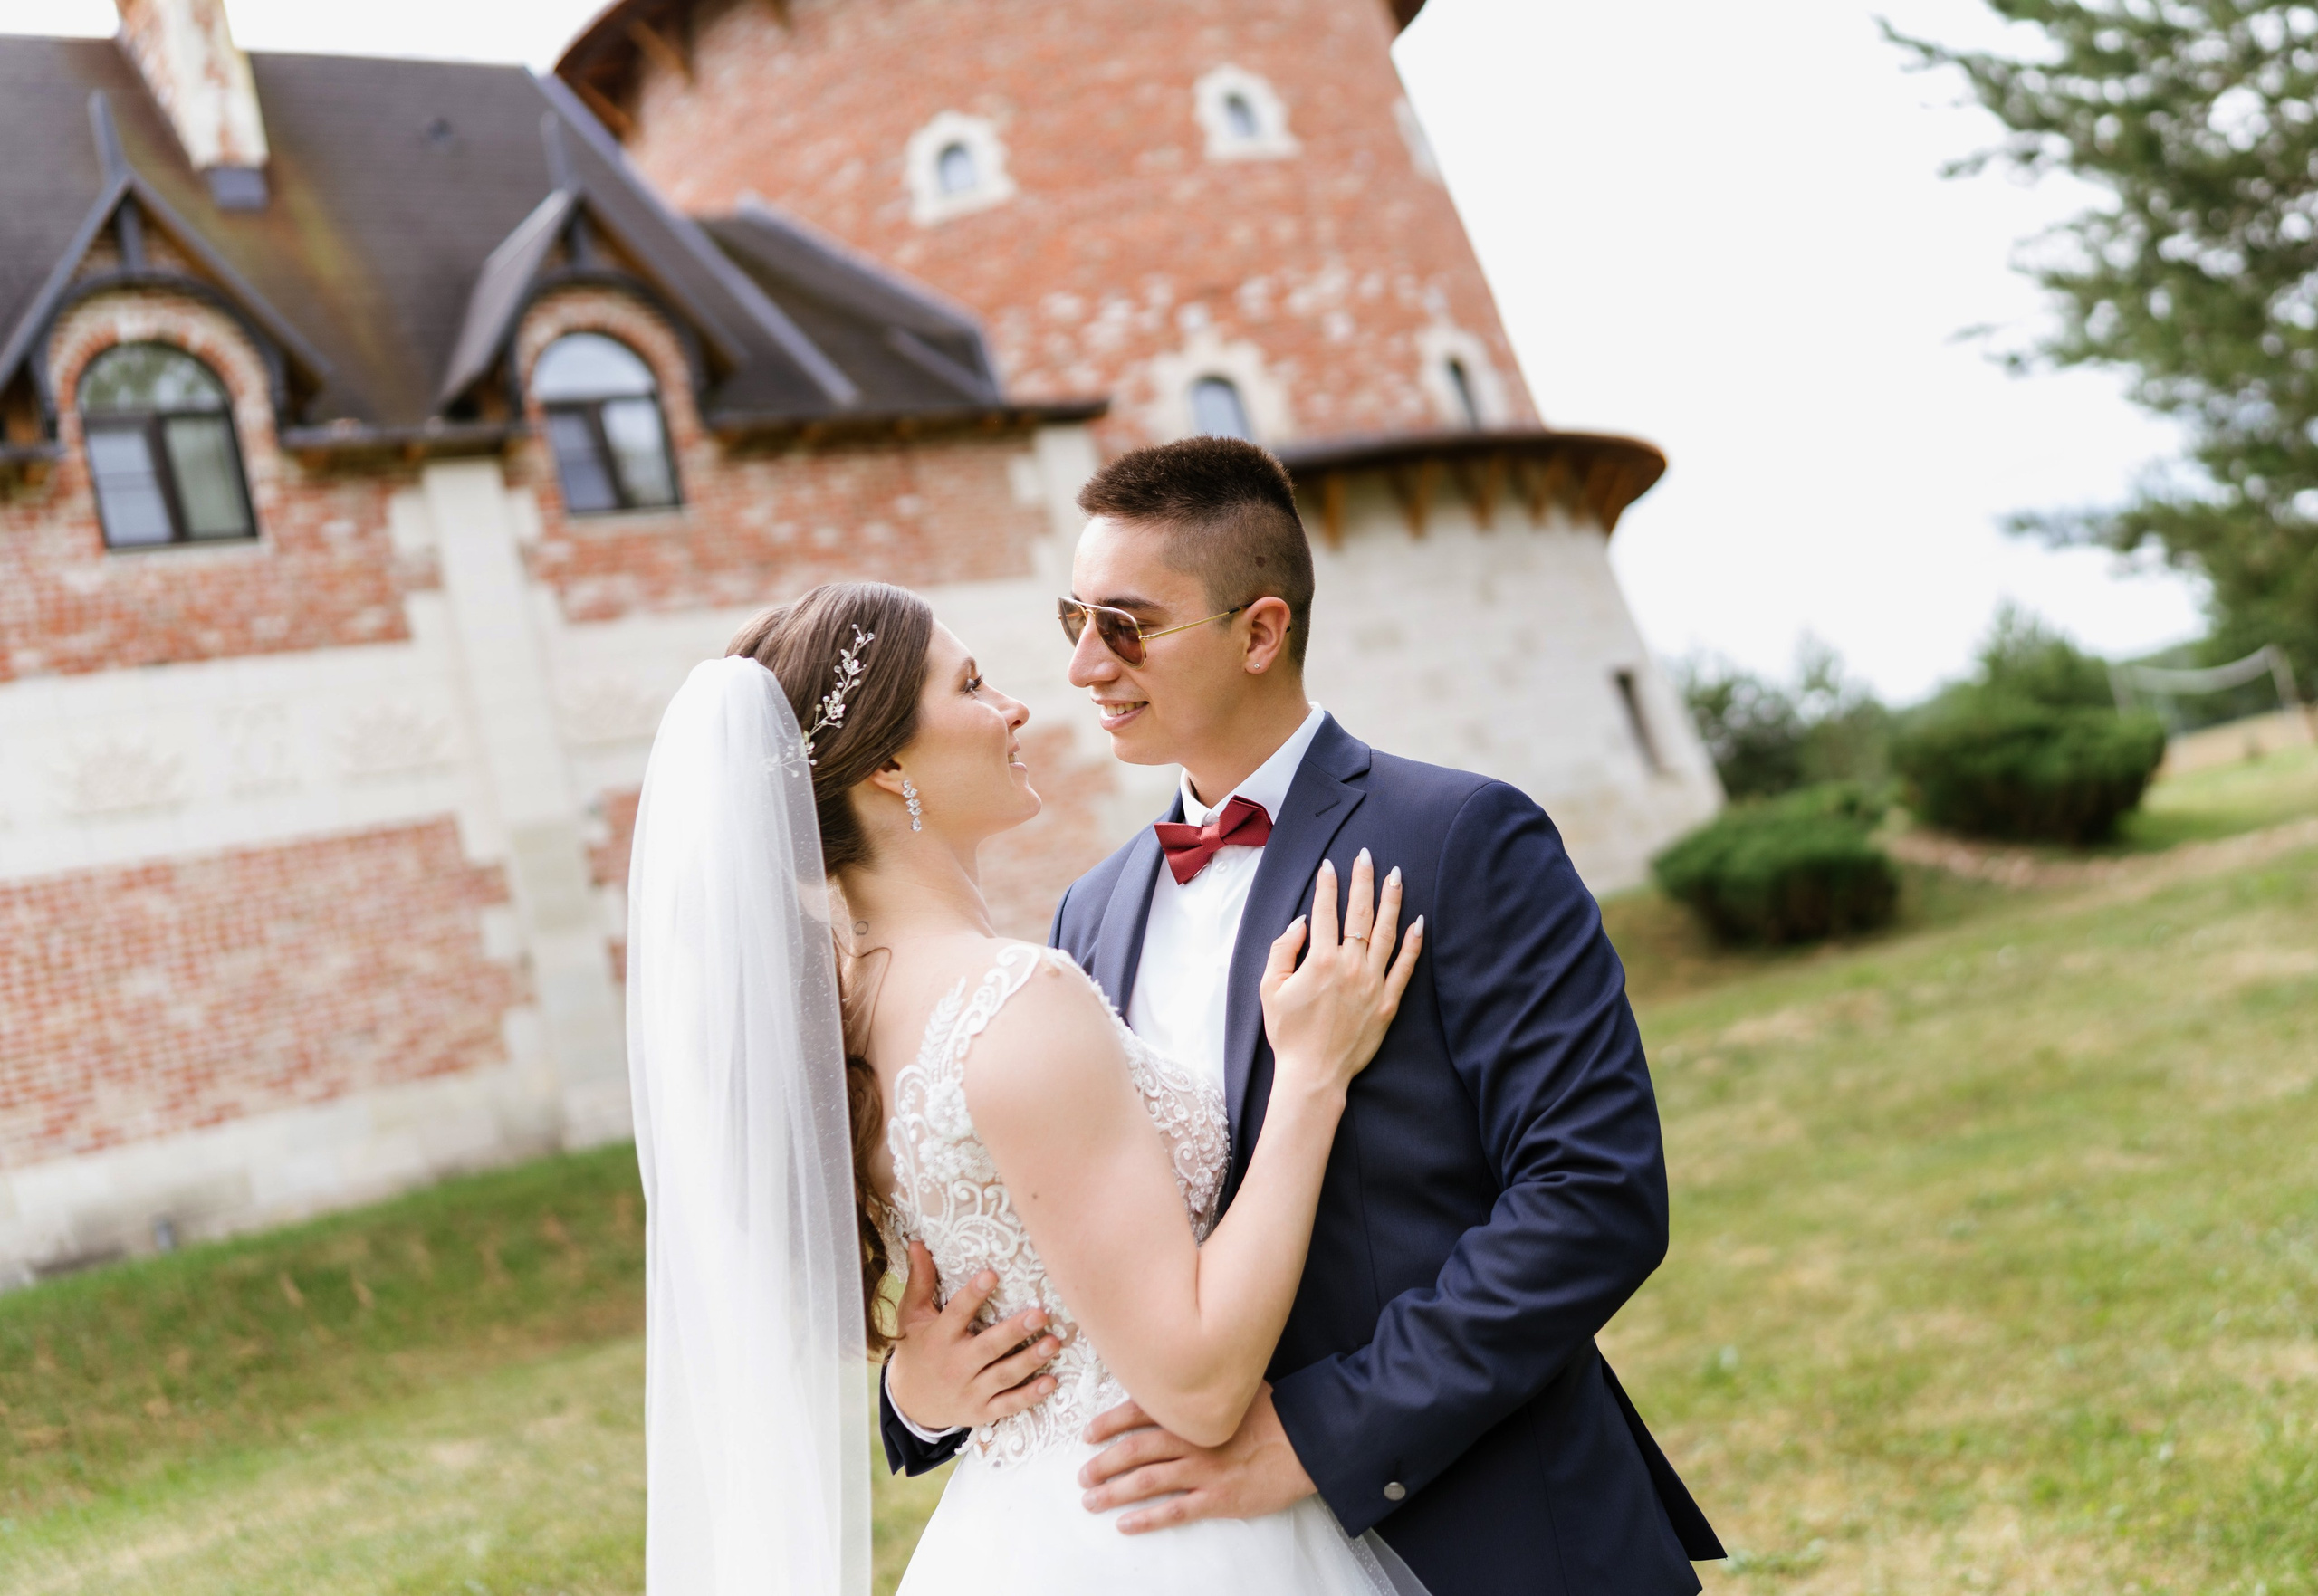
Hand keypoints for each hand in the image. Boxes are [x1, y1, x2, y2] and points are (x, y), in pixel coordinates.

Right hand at [885, 1240, 1061, 1431]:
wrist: (910, 1403)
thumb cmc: (917, 1349)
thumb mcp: (912, 1316)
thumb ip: (921, 1281)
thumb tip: (918, 1243)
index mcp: (939, 1337)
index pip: (956, 1313)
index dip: (973, 1295)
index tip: (991, 1274)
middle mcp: (955, 1365)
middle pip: (988, 1347)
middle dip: (1015, 1332)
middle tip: (1040, 1314)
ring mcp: (969, 1391)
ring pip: (1003, 1376)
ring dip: (1030, 1360)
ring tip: (1054, 1343)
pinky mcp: (982, 1411)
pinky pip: (1008, 1404)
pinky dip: (1029, 1396)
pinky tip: (1051, 1382)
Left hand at [1077, 1385, 1316, 1531]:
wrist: (1309, 1441)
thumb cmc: (1276, 1413)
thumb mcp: (1238, 1387)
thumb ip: (1206, 1389)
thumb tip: (1179, 1380)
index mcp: (1195, 1411)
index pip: (1140, 1412)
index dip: (1109, 1423)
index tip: (1088, 1434)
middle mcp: (1193, 1439)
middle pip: (1135, 1450)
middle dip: (1104, 1462)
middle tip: (1083, 1475)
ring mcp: (1205, 1470)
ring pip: (1147, 1481)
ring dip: (1114, 1491)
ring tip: (1091, 1500)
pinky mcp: (1218, 1498)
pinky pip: (1175, 1511)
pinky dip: (1147, 1519)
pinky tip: (1126, 1524)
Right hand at [1260, 850, 1422, 1097]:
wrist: (1313, 1074)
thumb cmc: (1288, 1033)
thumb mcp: (1269, 988)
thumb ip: (1282, 950)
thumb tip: (1301, 923)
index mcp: (1320, 960)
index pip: (1325, 911)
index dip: (1326, 885)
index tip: (1329, 865)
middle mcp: (1350, 966)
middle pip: (1359, 913)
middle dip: (1363, 880)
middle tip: (1367, 855)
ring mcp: (1373, 983)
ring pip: (1387, 932)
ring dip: (1392, 901)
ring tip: (1396, 876)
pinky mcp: (1388, 1002)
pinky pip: (1405, 967)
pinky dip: (1413, 943)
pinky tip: (1418, 921)